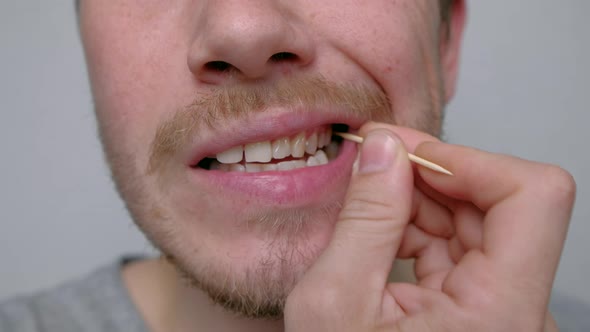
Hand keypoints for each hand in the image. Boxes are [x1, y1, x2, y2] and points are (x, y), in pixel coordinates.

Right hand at [284, 122, 573, 331]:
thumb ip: (364, 219)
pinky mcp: (481, 309)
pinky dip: (420, 225)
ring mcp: (503, 311)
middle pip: (503, 203)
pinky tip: (382, 227)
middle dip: (434, 172)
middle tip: (374, 154)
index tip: (409, 156)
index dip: (472, 160)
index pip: (534, 197)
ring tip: (368, 198)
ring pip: (480, 219)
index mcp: (499, 315)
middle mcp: (518, 311)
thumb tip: (384, 149)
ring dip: (421, 197)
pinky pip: (462, 246)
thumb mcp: (334, 303)